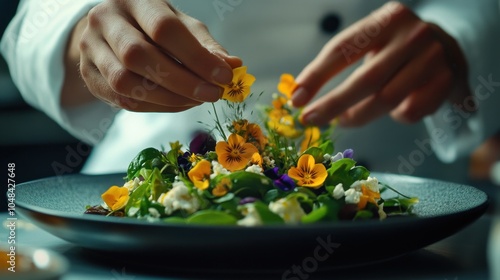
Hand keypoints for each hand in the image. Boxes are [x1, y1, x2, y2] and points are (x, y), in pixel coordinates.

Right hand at [76, 0, 241, 111]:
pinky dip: (154, 106)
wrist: (110, 31)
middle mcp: (106, 20)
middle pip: (140, 56)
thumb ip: (206, 46)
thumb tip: (234, 66)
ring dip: (167, 98)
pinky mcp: (88, 74)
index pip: (164, 28)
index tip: (224, 76)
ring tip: (195, 100)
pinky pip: (121, 99)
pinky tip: (176, 104)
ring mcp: (91, 48)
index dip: (196, 56)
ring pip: (126, 81)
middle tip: (212, 95)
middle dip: (182, 81)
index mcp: (134, 0)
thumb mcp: (181, 26)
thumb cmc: (154, 26)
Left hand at [293, 1, 469, 126]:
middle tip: (311, 120)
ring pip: (387, 99)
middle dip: (333, 104)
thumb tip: (299, 94)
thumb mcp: (370, 42)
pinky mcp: (448, 81)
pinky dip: (395, 116)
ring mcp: (435, 57)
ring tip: (345, 119)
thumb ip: (339, 61)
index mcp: (387, 19)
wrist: (448, 48)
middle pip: (366, 79)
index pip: (344, 48)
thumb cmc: (394, 49)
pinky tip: (396, 108)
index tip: (296, 99)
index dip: (316, 75)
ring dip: (359, 115)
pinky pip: (410, 112)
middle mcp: (414, 34)